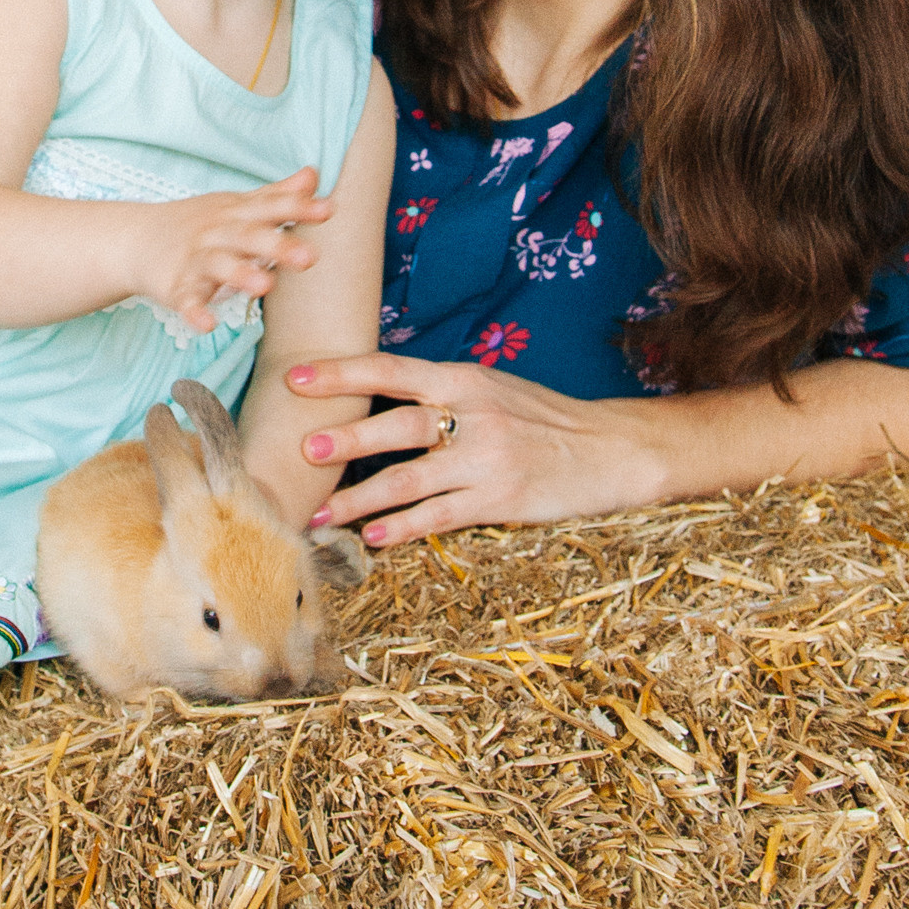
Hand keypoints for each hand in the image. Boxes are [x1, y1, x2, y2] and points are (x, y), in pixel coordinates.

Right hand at [135, 168, 329, 336]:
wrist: (135, 239)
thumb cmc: (198, 223)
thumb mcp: (237, 205)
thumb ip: (277, 195)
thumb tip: (314, 175)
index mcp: (235, 213)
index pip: (270, 207)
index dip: (298, 208)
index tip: (329, 209)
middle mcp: (216, 233)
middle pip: (248, 236)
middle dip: (278, 245)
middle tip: (310, 257)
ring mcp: (194, 260)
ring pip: (219, 266)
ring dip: (240, 274)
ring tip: (266, 285)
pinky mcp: (175, 288)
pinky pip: (186, 301)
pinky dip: (194, 312)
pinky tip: (208, 325)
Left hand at [286, 350, 637, 544]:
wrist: (612, 449)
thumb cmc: (544, 419)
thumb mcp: (493, 389)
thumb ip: (440, 393)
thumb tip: (374, 396)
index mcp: (465, 379)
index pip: (391, 370)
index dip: (341, 373)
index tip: (296, 379)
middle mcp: (473, 414)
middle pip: (396, 425)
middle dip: (345, 438)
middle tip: (301, 449)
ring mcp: (486, 459)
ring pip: (410, 479)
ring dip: (360, 498)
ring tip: (320, 514)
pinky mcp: (500, 500)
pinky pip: (441, 515)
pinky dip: (403, 528)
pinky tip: (374, 537)